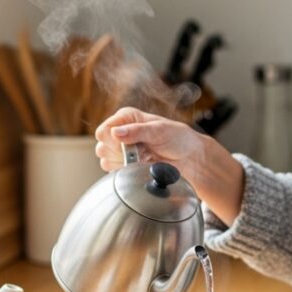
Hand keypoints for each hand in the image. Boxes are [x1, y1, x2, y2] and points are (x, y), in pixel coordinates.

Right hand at [94, 107, 245, 223]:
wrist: (189, 158)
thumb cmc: (178, 138)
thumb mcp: (160, 130)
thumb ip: (138, 131)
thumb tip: (116, 133)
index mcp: (126, 118)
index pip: (103, 131)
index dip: (113, 141)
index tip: (129, 145)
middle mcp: (120, 132)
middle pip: (102, 148)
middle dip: (122, 154)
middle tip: (142, 151)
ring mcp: (121, 151)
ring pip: (106, 161)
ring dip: (126, 163)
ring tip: (145, 157)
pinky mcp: (125, 166)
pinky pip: (114, 173)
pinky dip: (128, 172)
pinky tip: (143, 166)